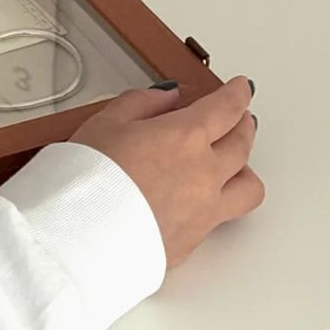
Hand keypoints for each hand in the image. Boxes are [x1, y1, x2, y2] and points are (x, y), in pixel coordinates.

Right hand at [70, 77, 263, 267]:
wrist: (80, 236)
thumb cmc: (87, 180)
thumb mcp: (105, 122)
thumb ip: (142, 102)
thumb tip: (166, 96)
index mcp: (185, 138)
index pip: (227, 108)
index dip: (237, 93)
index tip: (240, 88)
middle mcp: (205, 174)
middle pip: (243, 143)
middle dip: (242, 124)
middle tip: (236, 117)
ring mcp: (205, 211)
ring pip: (249, 186)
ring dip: (244, 168)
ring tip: (233, 162)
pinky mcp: (193, 242)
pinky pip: (223, 216)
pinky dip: (220, 201)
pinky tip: (204, 196)